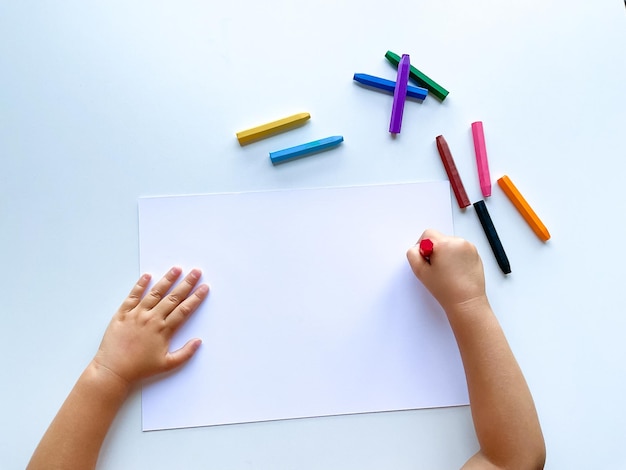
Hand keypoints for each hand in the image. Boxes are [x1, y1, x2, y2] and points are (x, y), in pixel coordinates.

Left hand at [93, 267, 208, 385]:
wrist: (113, 370)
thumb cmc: (140, 369)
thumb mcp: (167, 365)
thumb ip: (185, 353)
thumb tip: (198, 341)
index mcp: (163, 330)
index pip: (184, 310)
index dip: (195, 298)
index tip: (204, 288)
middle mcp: (151, 319)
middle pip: (173, 297)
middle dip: (186, 283)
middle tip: (196, 272)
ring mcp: (136, 314)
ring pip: (154, 293)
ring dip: (167, 280)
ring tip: (176, 269)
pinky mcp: (122, 314)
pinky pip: (132, 296)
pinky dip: (139, 285)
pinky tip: (147, 276)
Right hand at [407, 229, 486, 313]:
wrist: (466, 302)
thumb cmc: (446, 290)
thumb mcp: (420, 272)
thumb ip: (412, 254)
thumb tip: (416, 248)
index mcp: (444, 244)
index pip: (427, 234)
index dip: (423, 247)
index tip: (427, 260)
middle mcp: (458, 242)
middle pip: (439, 238)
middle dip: (435, 251)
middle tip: (437, 269)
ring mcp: (469, 247)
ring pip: (450, 244)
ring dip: (446, 253)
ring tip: (447, 271)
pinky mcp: (475, 253)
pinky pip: (460, 249)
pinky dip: (456, 257)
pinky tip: (455, 271)